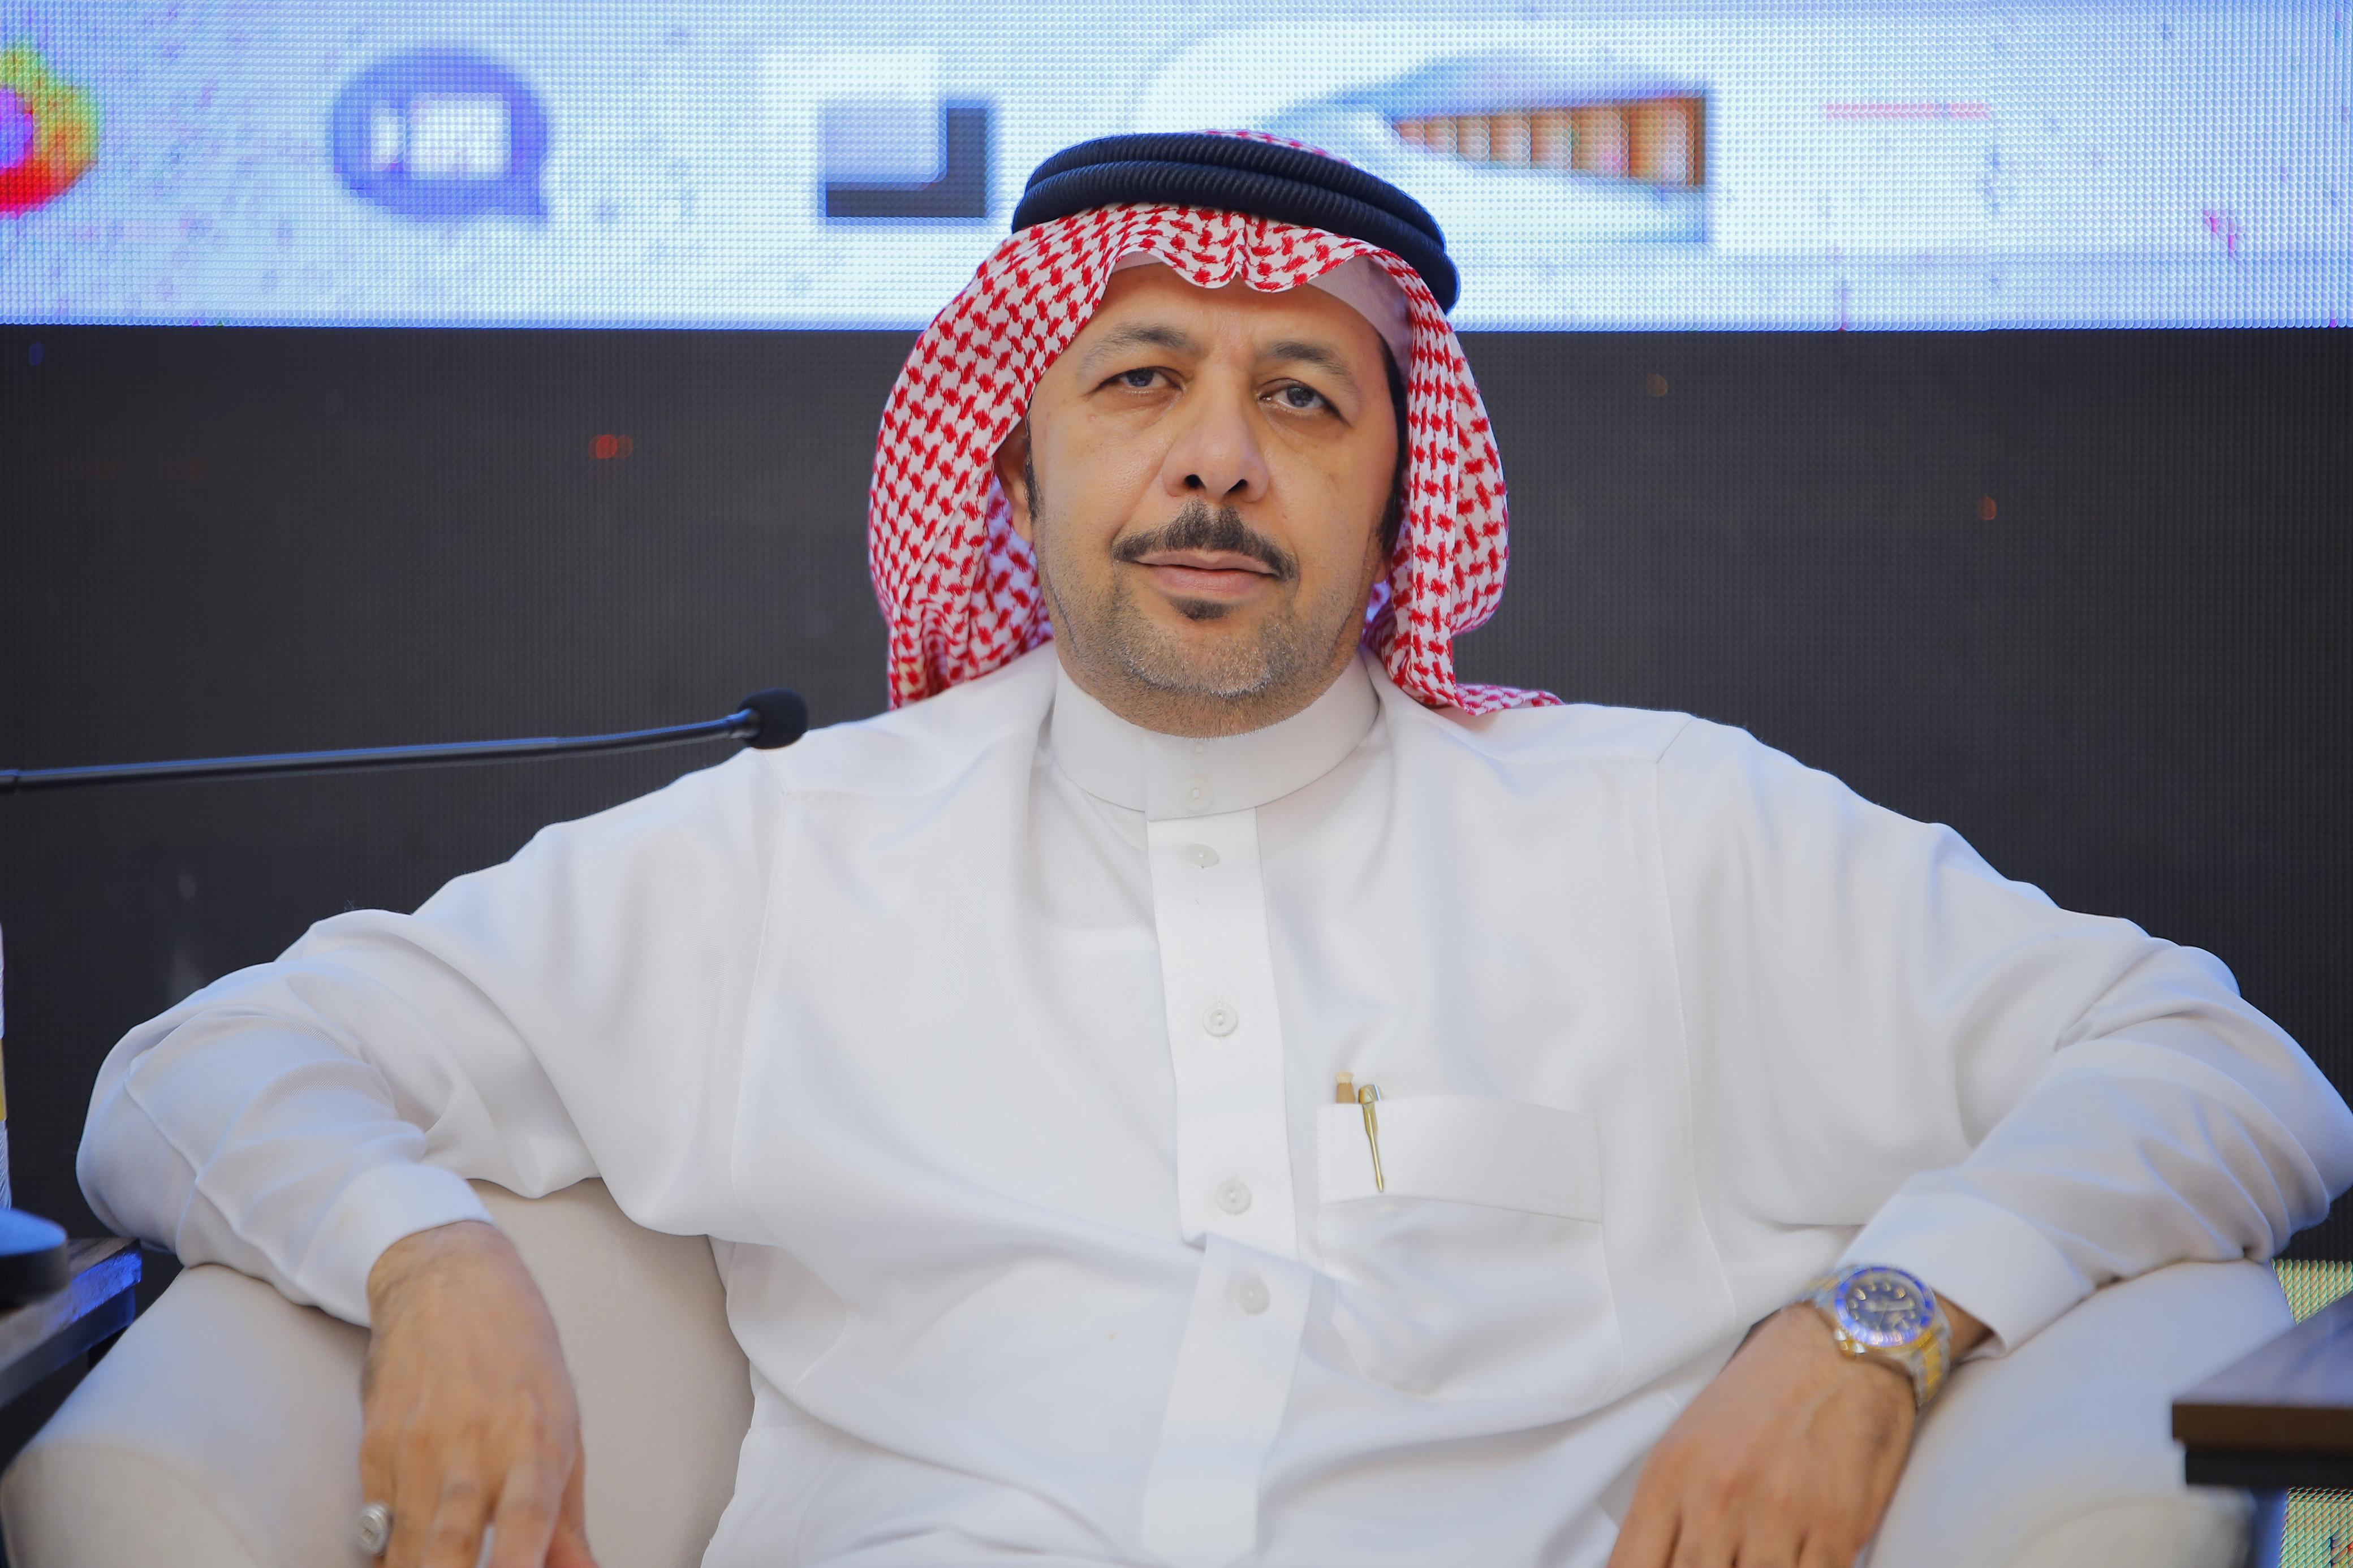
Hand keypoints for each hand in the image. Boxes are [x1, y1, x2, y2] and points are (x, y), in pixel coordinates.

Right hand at [360, 1220, 597, 1567]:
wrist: (448, 1286)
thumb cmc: (519, 1358)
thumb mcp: (563, 1425)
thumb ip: (566, 1516)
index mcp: (535, 1437)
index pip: (530, 1515)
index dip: (522, 1562)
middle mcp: (475, 1443)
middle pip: (451, 1544)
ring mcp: (418, 1446)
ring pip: (406, 1546)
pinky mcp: (375, 1447)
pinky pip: (376, 1525)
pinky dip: (390, 1552)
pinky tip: (405, 1556)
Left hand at [1606, 1299, 1987, 1567]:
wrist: (1839, 1349)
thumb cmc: (1758, 1398)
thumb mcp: (1686, 1443)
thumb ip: (1663, 1516)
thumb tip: (1649, 1567)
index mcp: (1671, 1476)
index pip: (1632, 1567)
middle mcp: (1718, 1497)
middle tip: (1716, 1562)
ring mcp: (1777, 1514)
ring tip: (1754, 1559)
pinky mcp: (1836, 1526)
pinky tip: (1793, 1563)